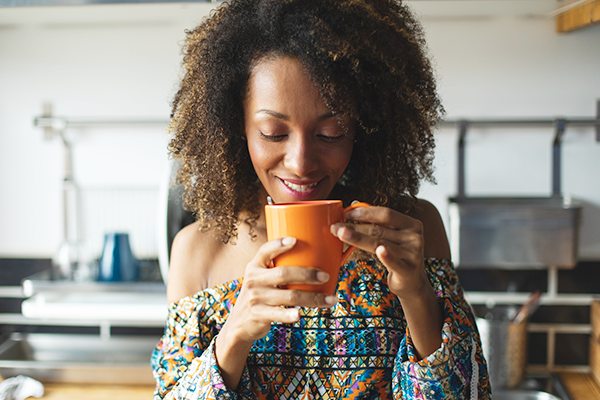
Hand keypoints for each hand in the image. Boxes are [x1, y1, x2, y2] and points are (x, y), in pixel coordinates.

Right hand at [221, 237, 337, 345]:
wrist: (240, 323)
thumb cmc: (260, 296)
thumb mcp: (262, 279)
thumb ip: (278, 270)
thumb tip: (315, 257)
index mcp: (255, 266)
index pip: (265, 251)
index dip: (279, 244)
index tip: (295, 240)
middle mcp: (253, 279)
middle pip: (283, 273)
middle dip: (307, 274)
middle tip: (325, 276)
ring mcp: (255, 297)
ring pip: (289, 296)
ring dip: (313, 298)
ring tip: (330, 299)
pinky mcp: (258, 314)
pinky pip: (277, 314)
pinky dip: (289, 315)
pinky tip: (300, 315)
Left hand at [330, 205, 429, 299]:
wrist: (412, 282)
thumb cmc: (398, 256)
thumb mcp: (392, 236)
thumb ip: (377, 221)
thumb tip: (354, 204)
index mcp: (411, 224)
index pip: (386, 214)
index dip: (366, 212)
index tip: (347, 213)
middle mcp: (414, 237)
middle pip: (379, 229)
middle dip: (355, 227)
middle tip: (336, 227)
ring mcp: (412, 253)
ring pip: (379, 243)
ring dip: (357, 238)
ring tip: (340, 235)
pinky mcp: (408, 270)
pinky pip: (393, 261)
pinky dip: (386, 256)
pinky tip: (378, 251)